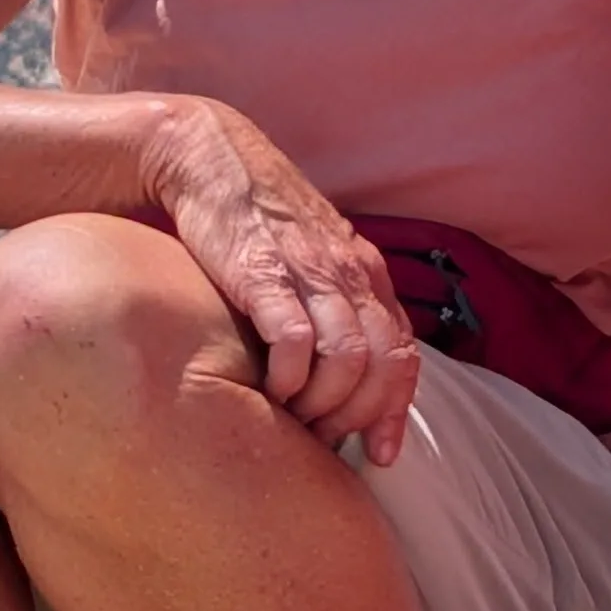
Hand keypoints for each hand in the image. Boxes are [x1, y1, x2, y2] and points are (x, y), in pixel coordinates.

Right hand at [145, 103, 426, 462]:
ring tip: (295, 420)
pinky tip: (269, 391)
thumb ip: (332, 304)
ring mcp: (310, 273)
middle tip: (325, 440)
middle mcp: (348, 273)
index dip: (395, 410)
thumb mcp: (309, 256)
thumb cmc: (254, 218)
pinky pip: (296, 342)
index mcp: (364, 272)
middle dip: (358, 415)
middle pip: (383, 364)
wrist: (207, 157)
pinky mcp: (265, 274)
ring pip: (349, 359)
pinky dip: (290, 379)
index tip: (379, 454)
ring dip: (324, 404)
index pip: (403, 352)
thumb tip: (339, 370)